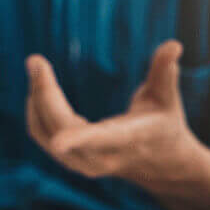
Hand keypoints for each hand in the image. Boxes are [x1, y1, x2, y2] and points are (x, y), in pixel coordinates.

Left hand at [26, 41, 204, 187]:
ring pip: (45, 133)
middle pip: (61, 129)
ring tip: (37, 67)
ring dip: (36, 98)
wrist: (159, 164)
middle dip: (45, 94)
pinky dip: (35, 109)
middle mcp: (101, 157)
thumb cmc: (164, 125)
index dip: (79, 141)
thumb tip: (173, 45)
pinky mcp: (69, 159)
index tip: (59, 143)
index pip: (101, 141)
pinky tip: (39, 86)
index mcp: (127, 141)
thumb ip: (165, 73)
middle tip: (35, 60)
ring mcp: (83, 162)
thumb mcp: (168, 99)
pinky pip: (41, 134)